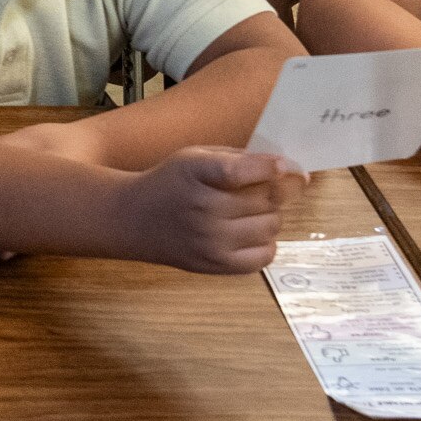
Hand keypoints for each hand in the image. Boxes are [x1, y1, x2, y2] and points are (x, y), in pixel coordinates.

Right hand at [119, 148, 307, 273]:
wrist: (134, 219)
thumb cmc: (171, 182)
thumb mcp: (195, 156)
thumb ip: (237, 158)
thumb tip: (284, 168)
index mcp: (197, 173)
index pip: (242, 171)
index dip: (271, 167)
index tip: (286, 165)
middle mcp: (204, 210)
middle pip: (267, 199)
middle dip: (274, 190)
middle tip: (264, 188)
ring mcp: (211, 241)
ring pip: (271, 226)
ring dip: (270, 215)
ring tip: (252, 211)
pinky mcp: (217, 265)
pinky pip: (264, 256)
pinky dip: (266, 242)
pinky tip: (251, 232)